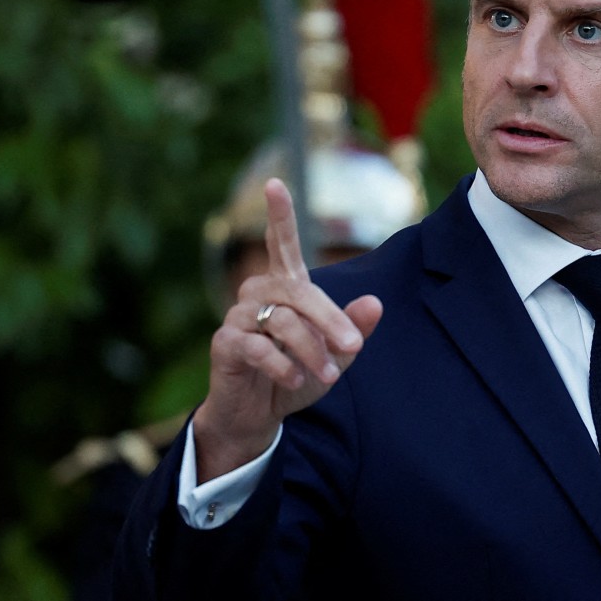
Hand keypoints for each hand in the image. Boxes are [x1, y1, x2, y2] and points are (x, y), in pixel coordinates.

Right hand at [191, 178, 382, 481]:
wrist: (257, 416)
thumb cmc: (296, 377)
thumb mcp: (334, 355)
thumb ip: (354, 330)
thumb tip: (375, 303)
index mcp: (285, 288)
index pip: (281, 244)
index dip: (279, 215)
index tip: (274, 183)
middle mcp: (258, 293)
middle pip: (300, 291)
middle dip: (330, 319)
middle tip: (353, 347)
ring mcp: (239, 316)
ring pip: (284, 320)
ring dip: (311, 349)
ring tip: (328, 375)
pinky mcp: (226, 342)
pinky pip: (259, 346)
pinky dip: (284, 364)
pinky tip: (294, 379)